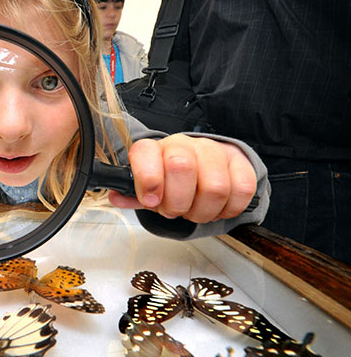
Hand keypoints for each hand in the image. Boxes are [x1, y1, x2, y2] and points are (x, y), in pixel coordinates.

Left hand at [108, 134, 256, 222]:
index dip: (148, 179)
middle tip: (174, 210)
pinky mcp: (240, 164)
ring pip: (215, 187)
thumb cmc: (171, 178)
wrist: (204, 163)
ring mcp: (214, 152)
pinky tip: (216, 207)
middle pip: (182, 168)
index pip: (146, 152)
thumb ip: (131, 193)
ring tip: (195, 211)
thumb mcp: (146, 186)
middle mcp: (184, 145)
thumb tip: (116, 196)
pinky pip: (241, 190)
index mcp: (155, 149)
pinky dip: (228, 209)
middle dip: (177, 202)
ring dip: (203, 211)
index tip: (150, 200)